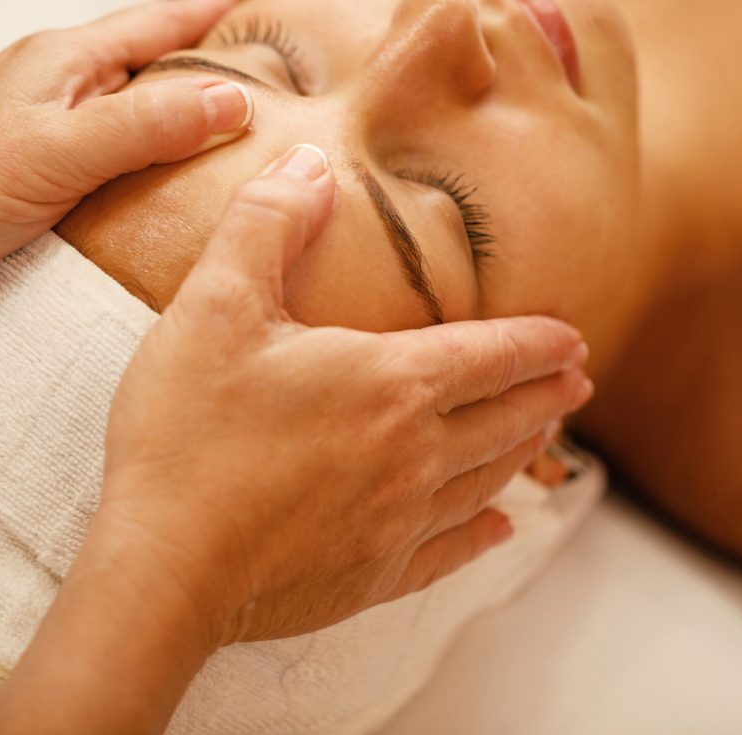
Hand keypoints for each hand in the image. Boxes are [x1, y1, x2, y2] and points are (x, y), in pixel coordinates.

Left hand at [0, 0, 252, 326]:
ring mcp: (29, 135)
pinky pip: (94, 163)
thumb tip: (233, 99)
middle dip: (186, 63)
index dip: (197, 16)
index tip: (240, 4)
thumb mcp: (57, 153)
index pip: (147, 27)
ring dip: (158, 117)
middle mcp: (45, 90)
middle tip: (240, 69)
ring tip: (205, 129)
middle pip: (134, 66)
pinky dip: (130, 166)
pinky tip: (145, 192)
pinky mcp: (16, 184)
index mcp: (57, 63)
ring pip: (114, 115)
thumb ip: (145, 125)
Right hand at [96, 143, 592, 648]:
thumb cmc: (186, 433)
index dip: (537, 342)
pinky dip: (484, 534)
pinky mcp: (373, 578)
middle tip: (578, 381)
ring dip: (523, 452)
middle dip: (546, 395)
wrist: (163, 567)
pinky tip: (500, 529)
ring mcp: (399, 523)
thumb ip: (268, 225)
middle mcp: (416, 455)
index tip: (574, 338)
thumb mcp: (215, 306)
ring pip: (486, 481)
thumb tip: (311, 163)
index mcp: (392, 383)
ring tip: (545, 437)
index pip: (492, 355)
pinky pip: (451, 551)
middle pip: (505, 419)